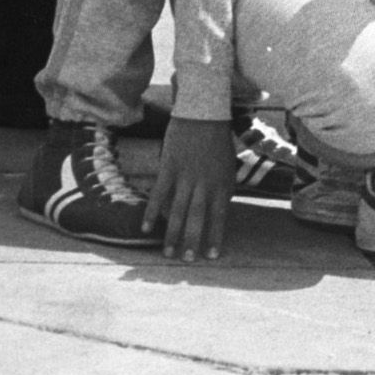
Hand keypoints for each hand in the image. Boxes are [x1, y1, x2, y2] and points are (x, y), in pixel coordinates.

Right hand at [144, 116, 238, 259]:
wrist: (203, 113)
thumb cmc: (217, 140)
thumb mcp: (227, 165)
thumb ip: (222, 187)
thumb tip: (219, 209)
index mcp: (222, 183)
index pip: (220, 216)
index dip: (215, 237)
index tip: (212, 256)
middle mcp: (204, 183)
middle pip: (197, 218)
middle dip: (193, 241)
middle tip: (188, 260)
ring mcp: (185, 177)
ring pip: (178, 211)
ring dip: (173, 234)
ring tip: (169, 253)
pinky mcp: (168, 169)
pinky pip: (159, 195)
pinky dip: (152, 213)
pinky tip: (147, 229)